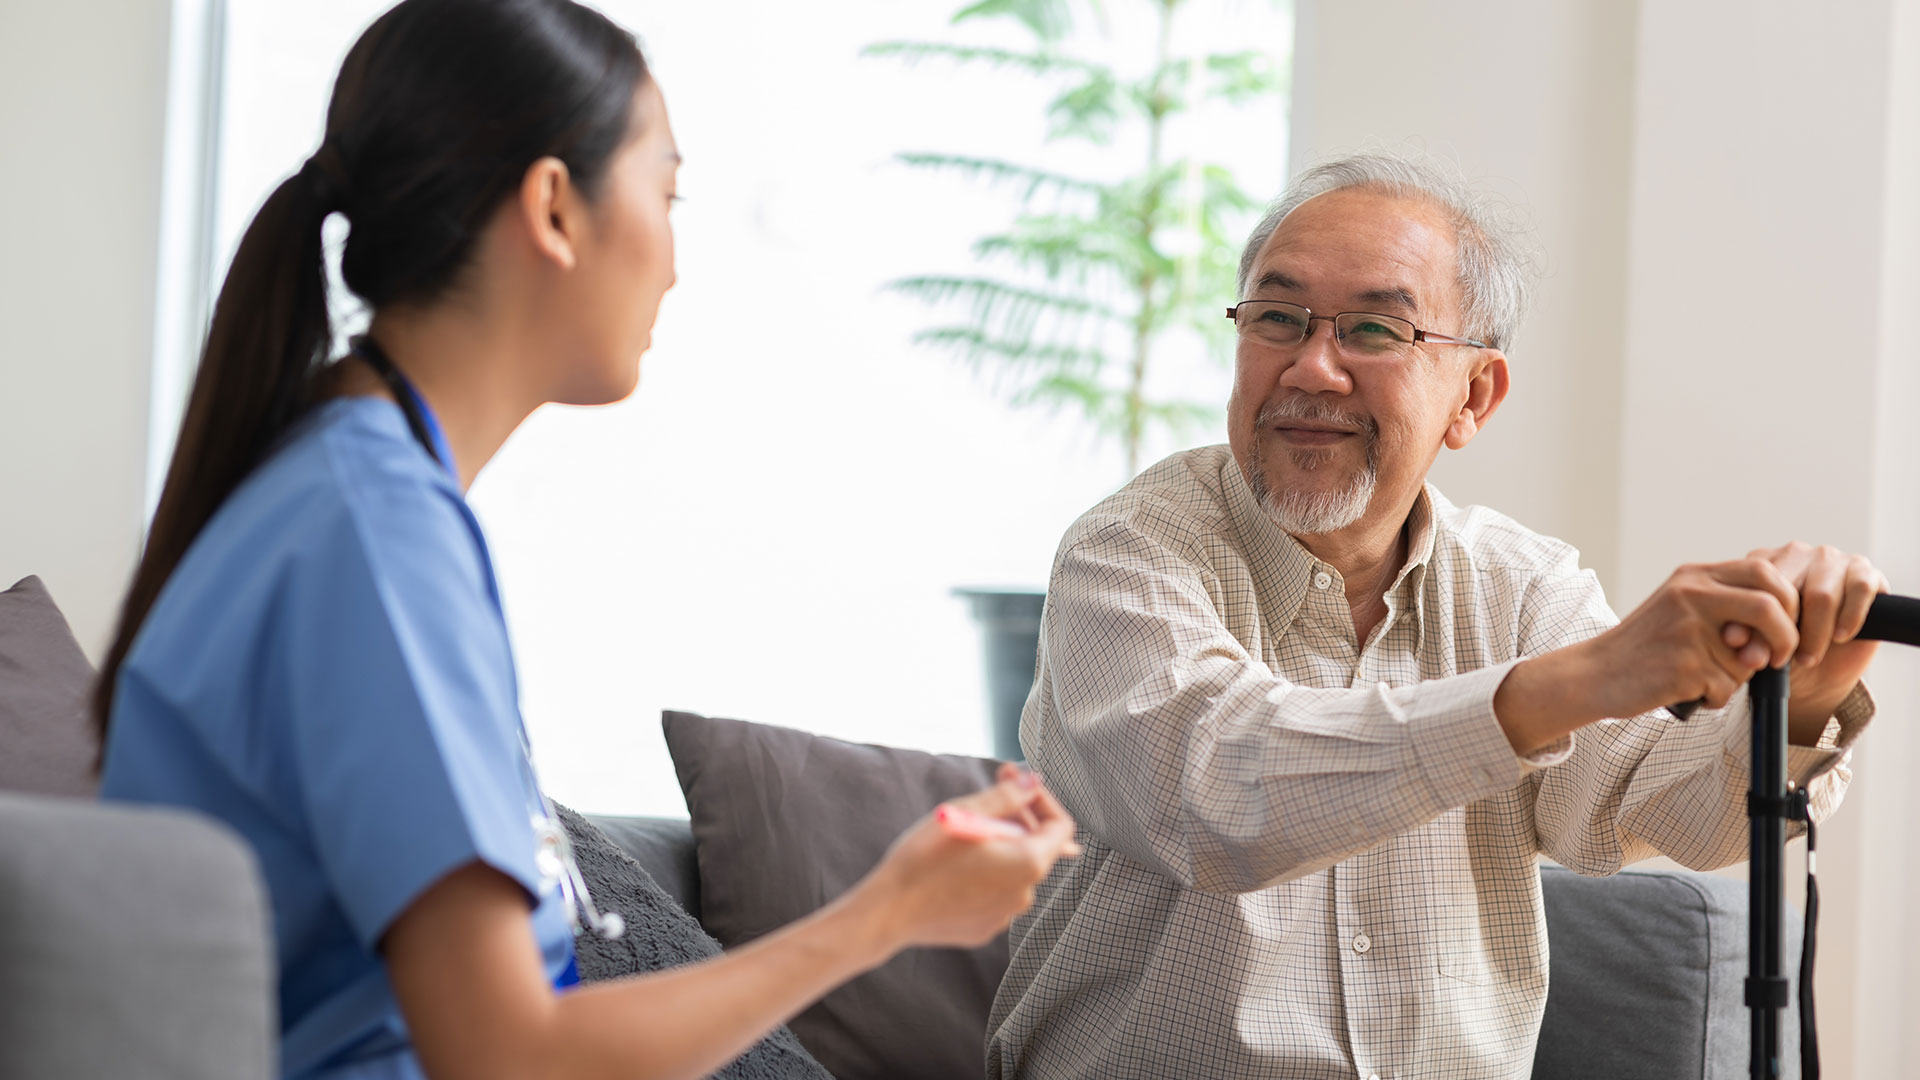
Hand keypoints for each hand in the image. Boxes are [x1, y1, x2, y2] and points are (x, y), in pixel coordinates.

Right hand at [853, 764, 1080, 949]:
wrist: (889, 911)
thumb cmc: (924, 859)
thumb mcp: (966, 813)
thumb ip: (1008, 795)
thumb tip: (1033, 782)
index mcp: (1029, 863)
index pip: (1060, 825)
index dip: (1041, 798)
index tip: (1015, 782)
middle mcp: (1024, 893)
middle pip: (1036, 846)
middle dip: (1017, 816)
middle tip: (991, 789)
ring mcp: (1004, 914)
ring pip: (1013, 868)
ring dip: (997, 844)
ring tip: (963, 831)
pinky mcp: (984, 926)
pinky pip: (994, 891)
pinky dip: (983, 871)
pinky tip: (952, 863)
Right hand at [1582, 556, 1804, 718]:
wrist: (1595, 672)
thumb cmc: (1646, 645)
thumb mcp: (1682, 608)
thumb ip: (1729, 608)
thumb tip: (1785, 632)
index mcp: (1694, 576)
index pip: (1765, 572)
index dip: (1788, 601)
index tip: (1785, 628)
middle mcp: (1691, 595)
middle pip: (1770, 607)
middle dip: (1786, 638)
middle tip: (1776, 659)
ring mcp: (1686, 629)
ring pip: (1750, 658)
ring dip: (1738, 677)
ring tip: (1702, 675)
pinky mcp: (1683, 665)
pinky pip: (1727, 687)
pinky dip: (1716, 697)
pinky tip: (1688, 690)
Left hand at [1736, 541, 1885, 738]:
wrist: (1818, 671)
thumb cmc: (1779, 650)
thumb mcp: (1758, 646)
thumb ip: (1747, 638)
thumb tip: (1735, 639)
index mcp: (1761, 562)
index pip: (1757, 586)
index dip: (1755, 624)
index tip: (1751, 655)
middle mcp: (1796, 553)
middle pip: (1788, 591)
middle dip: (1785, 633)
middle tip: (1782, 661)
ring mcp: (1831, 559)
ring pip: (1822, 595)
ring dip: (1816, 634)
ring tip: (1807, 658)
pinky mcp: (1865, 571)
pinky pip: (1860, 588)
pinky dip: (1850, 617)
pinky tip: (1841, 637)